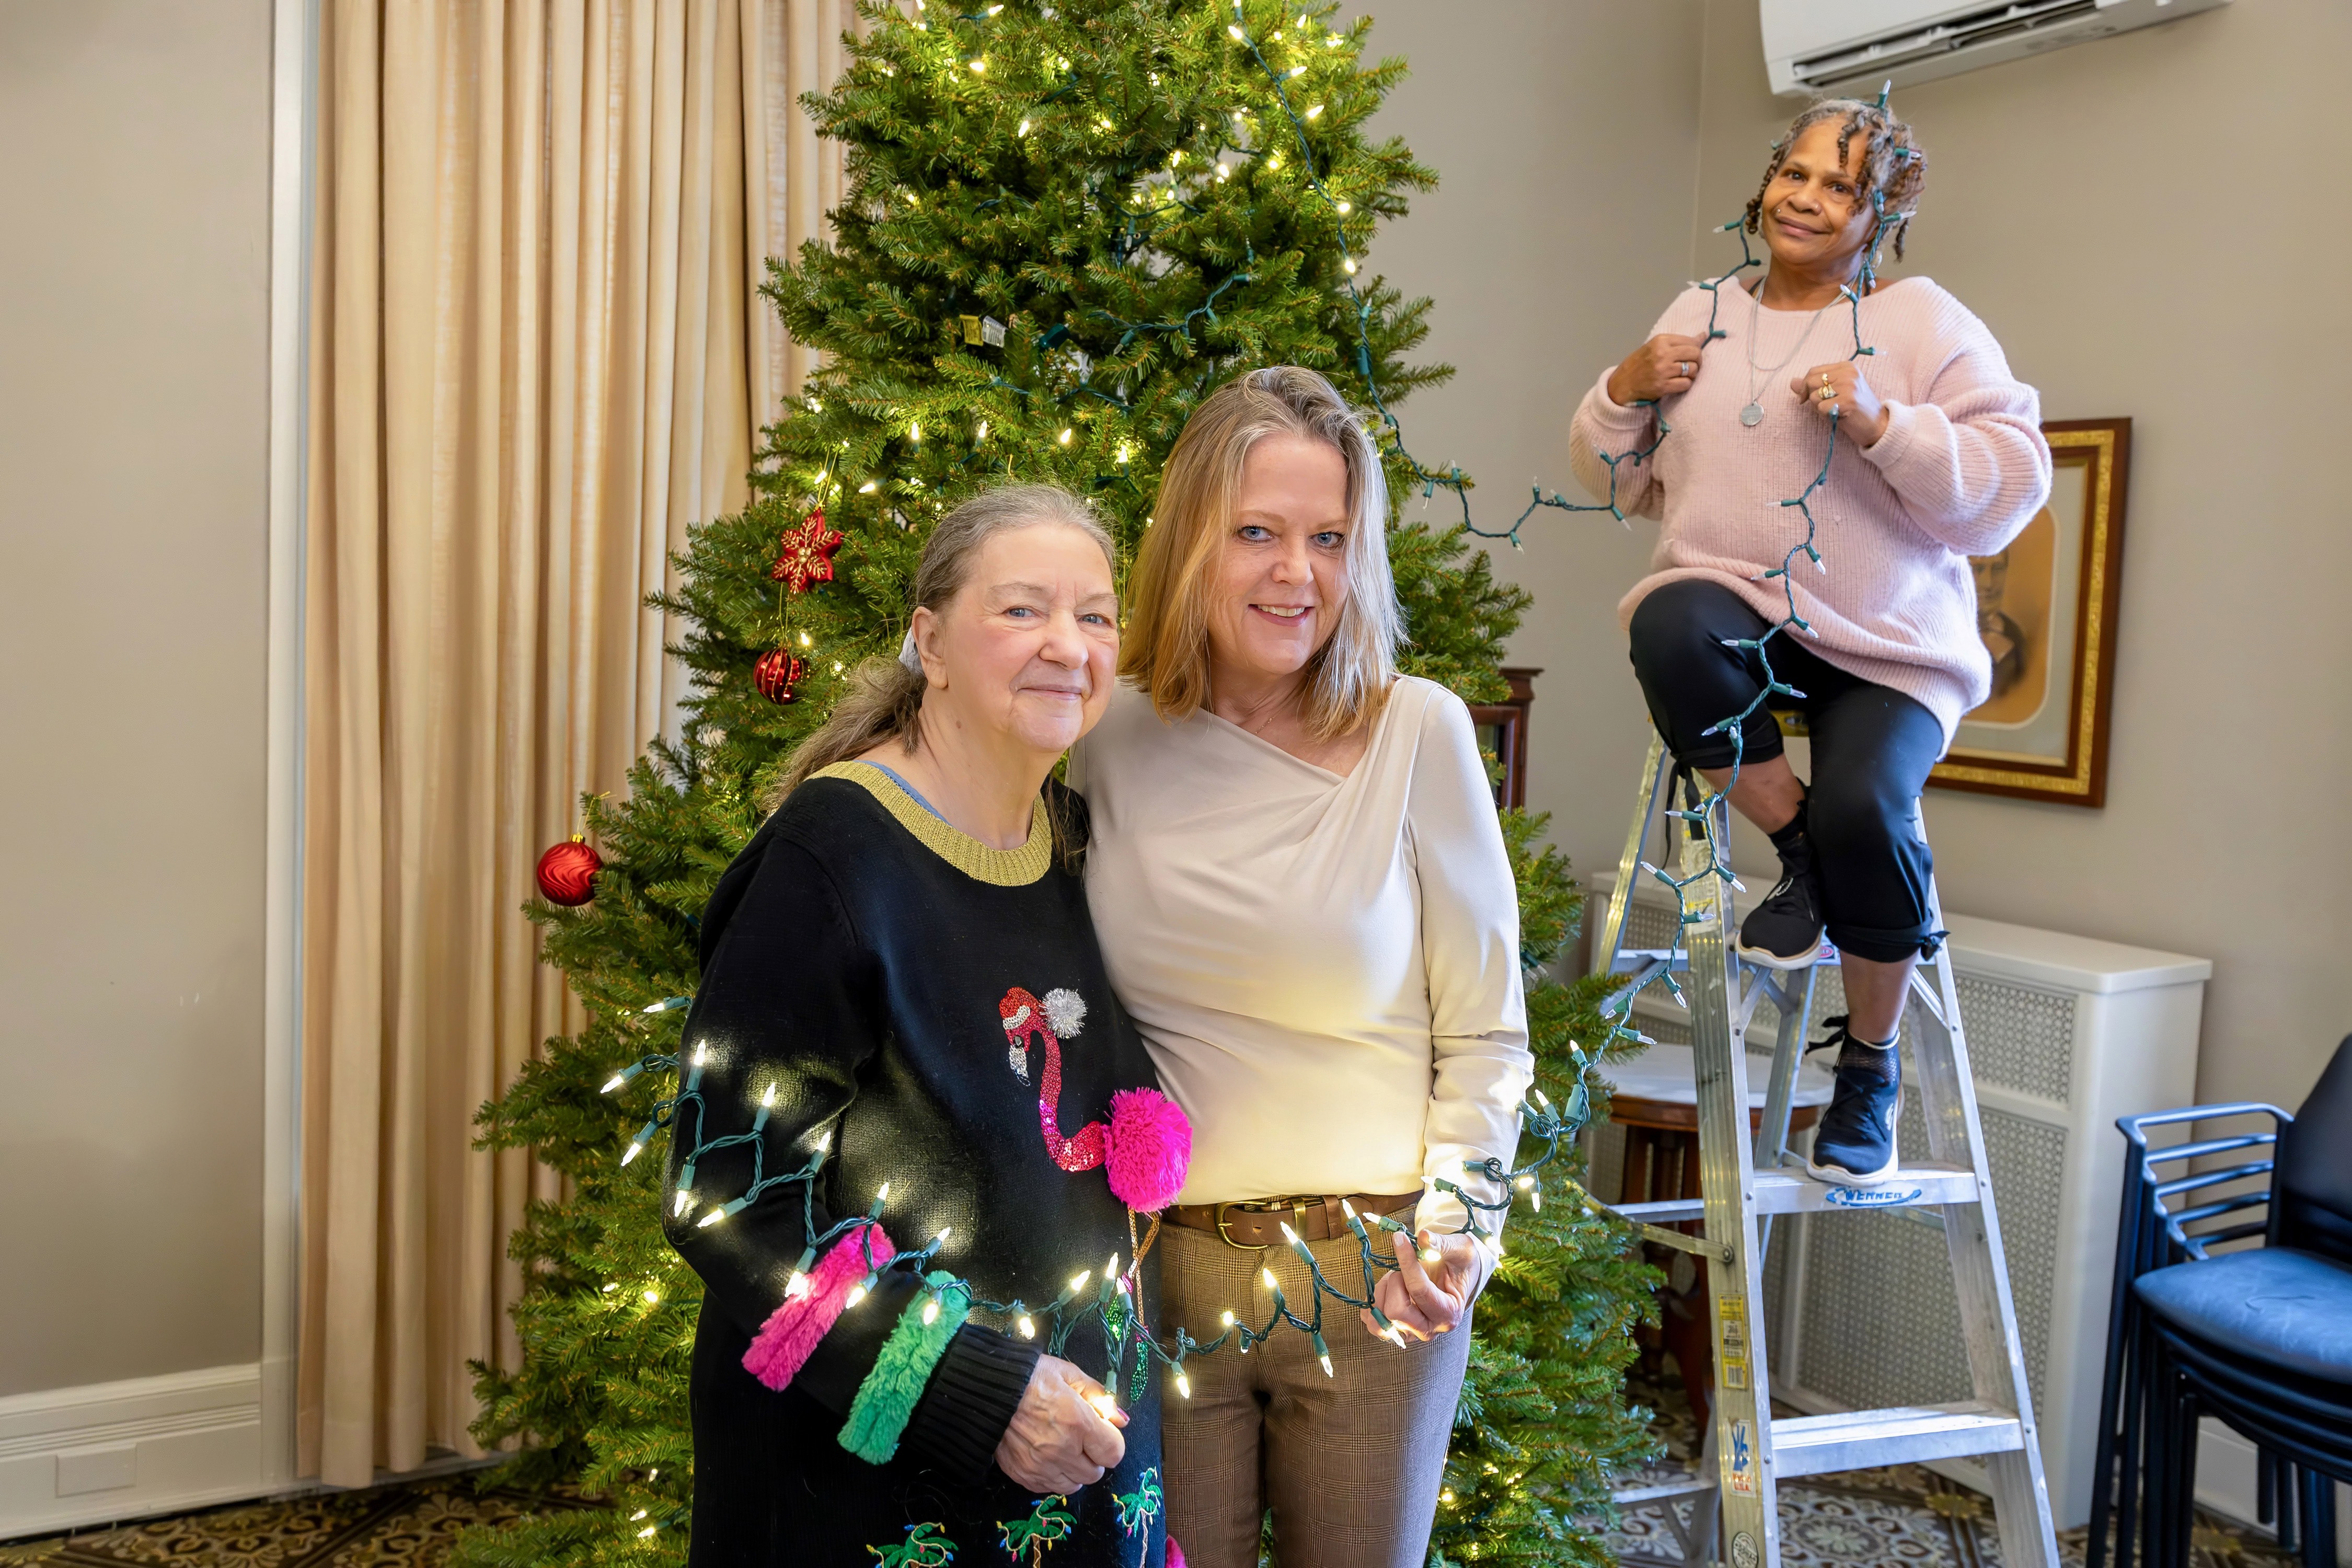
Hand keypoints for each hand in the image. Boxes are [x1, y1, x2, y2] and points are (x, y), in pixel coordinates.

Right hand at [993, 1354, 1125, 1493]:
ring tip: (1061, 1447)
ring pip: (1074, 1485)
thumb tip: (1121, 1419)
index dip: (1110, 1441)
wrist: (985, 1389)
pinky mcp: (1023, 1475)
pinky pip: (1049, 1488)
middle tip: (1080, 1437)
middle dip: (1093, 1456)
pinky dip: (1053, 1475)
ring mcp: (1041, 1466)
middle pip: (1095, 1473)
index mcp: (1077, 1422)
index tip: (1100, 1430)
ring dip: (1074, 1469)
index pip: (1114, 1453)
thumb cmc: (1030, 1376)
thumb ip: (1099, 1397)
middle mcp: (1062, 1450)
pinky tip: (1045, 1455)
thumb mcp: (1069, 1374)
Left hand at [1359, 1228, 1485, 1343]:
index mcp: (1449, 1313)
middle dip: (1395, 1283)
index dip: (1407, 1263)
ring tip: (1397, 1279)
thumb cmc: (1459, 1263)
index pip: (1419, 1291)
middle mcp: (1430, 1329)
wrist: (1457, 1277)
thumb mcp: (1459, 1249)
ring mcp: (1411, 1332)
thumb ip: (1441, 1244)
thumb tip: (1424, 1237)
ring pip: (1381, 1317)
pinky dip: (1375, 1301)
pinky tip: (1389, 1288)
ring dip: (1383, 1293)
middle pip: (1396, 1311)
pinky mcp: (1396, 1330)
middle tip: (1403, 1269)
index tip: (1400, 1239)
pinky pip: (1372, 1321)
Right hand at [1606, 333, 1711, 405]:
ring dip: (1692, 374)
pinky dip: (1686, 384)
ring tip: (1684, 375)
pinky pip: (1686, 384)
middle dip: (1698, 361)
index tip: (1691, 355)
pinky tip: (1679, 383)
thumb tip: (1703, 336)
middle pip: (1695, 354)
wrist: (1621, 384)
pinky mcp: (1663, 386)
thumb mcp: (1654, 347)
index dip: (1696, 348)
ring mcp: (1662, 371)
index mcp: (1660, 341)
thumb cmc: (1638, 364)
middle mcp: (1662, 354)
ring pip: (1693, 369)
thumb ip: (1677, 343)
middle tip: (1692, 365)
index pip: (1690, 341)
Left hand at [1790, 360, 1889, 446]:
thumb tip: (1792, 382)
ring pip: (1814, 396)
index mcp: (1846, 366)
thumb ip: (1815, 385)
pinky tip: (1838, 415)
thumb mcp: (1835, 392)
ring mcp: (1849, 386)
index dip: (1804, 386)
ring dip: (1819, 408)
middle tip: (1826, 406)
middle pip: (1811, 382)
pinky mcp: (1849, 401)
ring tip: (1834, 410)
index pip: (1813, 371)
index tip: (1804, 398)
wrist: (1877, 424)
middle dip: (1811, 397)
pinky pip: (1821, 408)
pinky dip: (1825, 415)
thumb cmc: (1853, 409)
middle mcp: (1848, 373)